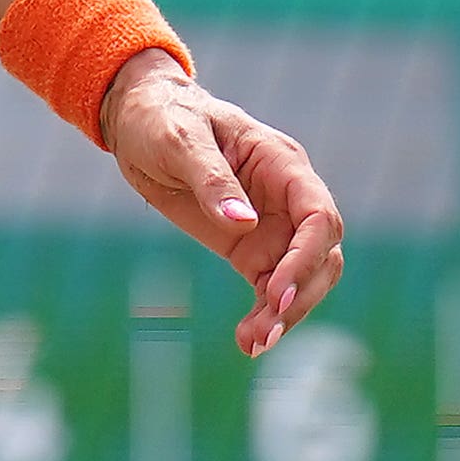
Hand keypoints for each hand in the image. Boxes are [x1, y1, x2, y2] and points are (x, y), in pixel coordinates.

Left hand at [103, 54, 347, 358]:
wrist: (138, 121)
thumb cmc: (162, 117)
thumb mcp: (180, 140)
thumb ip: (211, 180)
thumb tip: (243, 222)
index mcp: (281, 163)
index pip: (319, 216)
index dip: (306, 256)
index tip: (275, 289)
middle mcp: (287, 198)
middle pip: (322, 255)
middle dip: (301, 294)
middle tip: (266, 328)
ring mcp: (272, 226)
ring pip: (303, 280)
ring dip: (286, 315)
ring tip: (254, 343)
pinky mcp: (249, 249)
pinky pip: (269, 291)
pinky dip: (264, 316)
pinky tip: (247, 343)